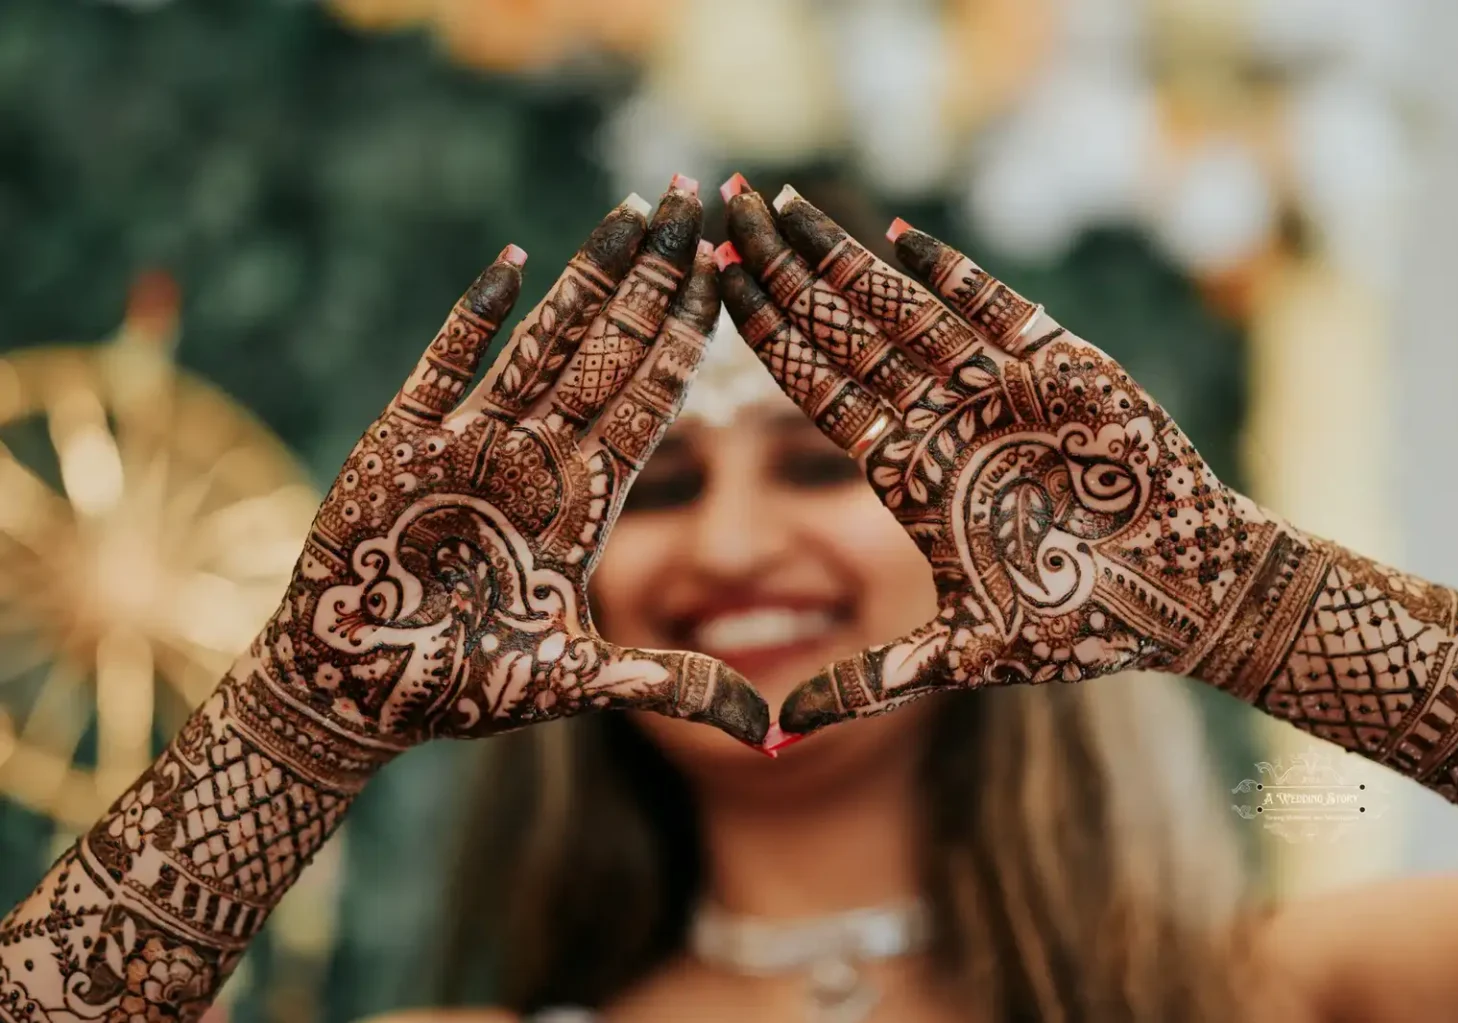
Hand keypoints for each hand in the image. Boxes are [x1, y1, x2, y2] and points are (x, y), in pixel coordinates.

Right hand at [262, 184, 767, 746]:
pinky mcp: (401, 443)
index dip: (691, 338)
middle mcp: (538, 460)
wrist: (353, 693)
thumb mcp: (578, 684)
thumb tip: (773, 734)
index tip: (730, 275)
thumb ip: (671, 687)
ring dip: (587, 277)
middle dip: (655, 278)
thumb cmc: (458, 690)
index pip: (653, 402)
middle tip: (699, 201)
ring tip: (636, 209)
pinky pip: (444, 366)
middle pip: (610, 352)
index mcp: (585, 504)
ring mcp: (472, 444)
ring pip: (542, 342)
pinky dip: (474, 317)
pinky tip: (516, 261)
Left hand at [717, 180, 1265, 736]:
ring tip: (776, 206)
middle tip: (715, 212)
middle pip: (840, 332)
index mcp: (906, 470)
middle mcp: (939, 418)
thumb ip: (873, 682)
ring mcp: (995, 387)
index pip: (814, 390)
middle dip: (779, 273)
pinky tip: (895, 235)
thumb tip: (775, 737)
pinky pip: (994, 308)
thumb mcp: (963, 654)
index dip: (762, 339)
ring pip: (902, 306)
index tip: (708, 289)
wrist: (1187, 592)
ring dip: (840, 257)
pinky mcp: (1060, 365)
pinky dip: (950, 274)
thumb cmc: (1080, 625)